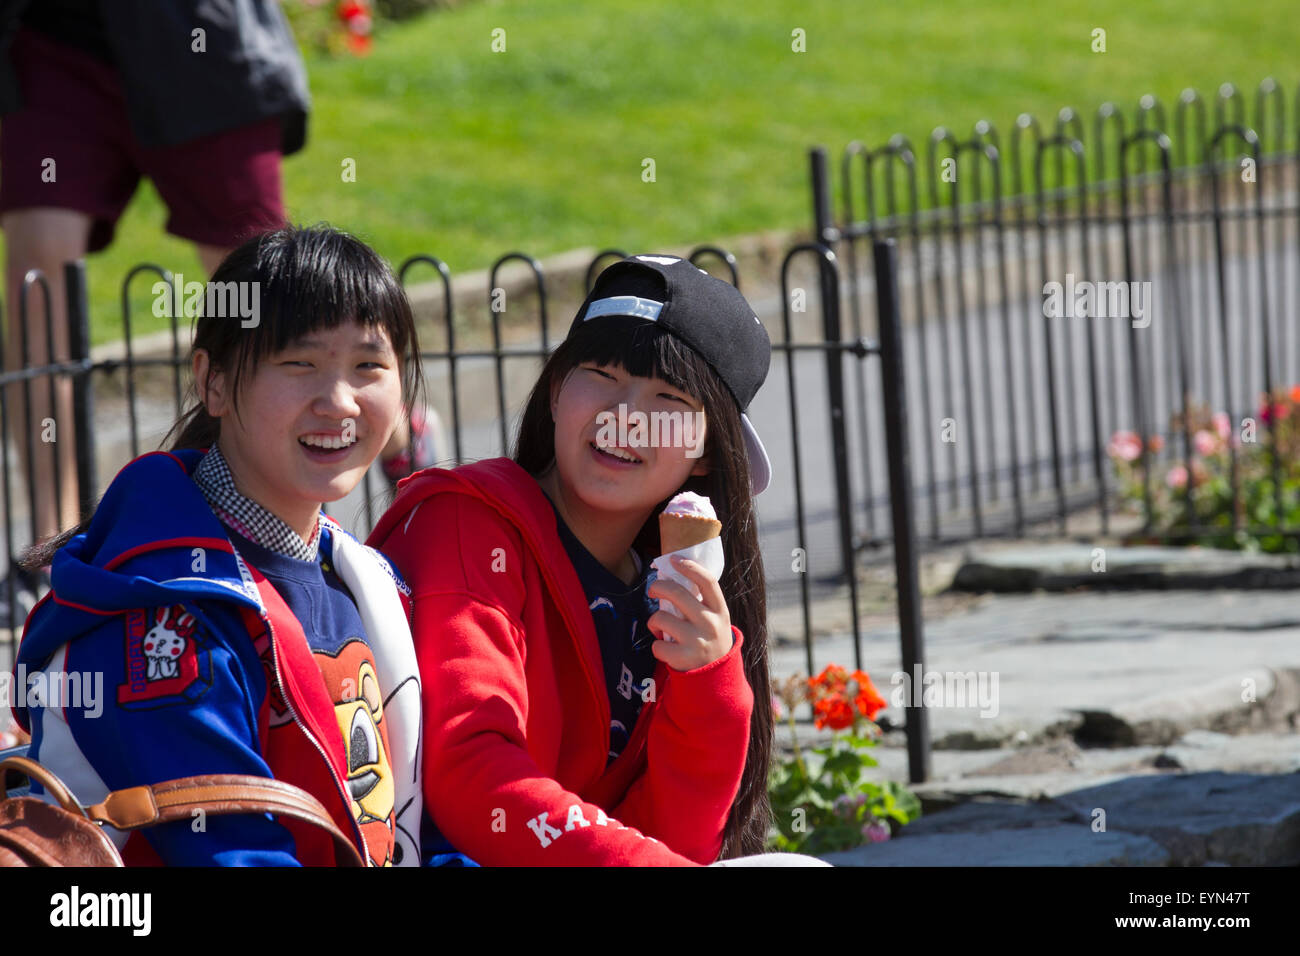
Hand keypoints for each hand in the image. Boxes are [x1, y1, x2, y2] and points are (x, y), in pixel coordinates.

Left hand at [646, 556, 732, 671]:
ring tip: (660, 629)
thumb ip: (700, 602)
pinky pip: (657, 644)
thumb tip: (672, 577)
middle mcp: (710, 624)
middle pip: (677, 593)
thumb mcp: (714, 619)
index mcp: (719, 610)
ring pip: (661, 618)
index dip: (689, 567)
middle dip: (658, 586)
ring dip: (654, 621)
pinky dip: (656, 645)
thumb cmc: (709, 639)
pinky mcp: (684, 658)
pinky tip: (666, 648)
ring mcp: (697, 641)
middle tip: (652, 589)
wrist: (716, 676)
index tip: (674, 559)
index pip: (707, 581)